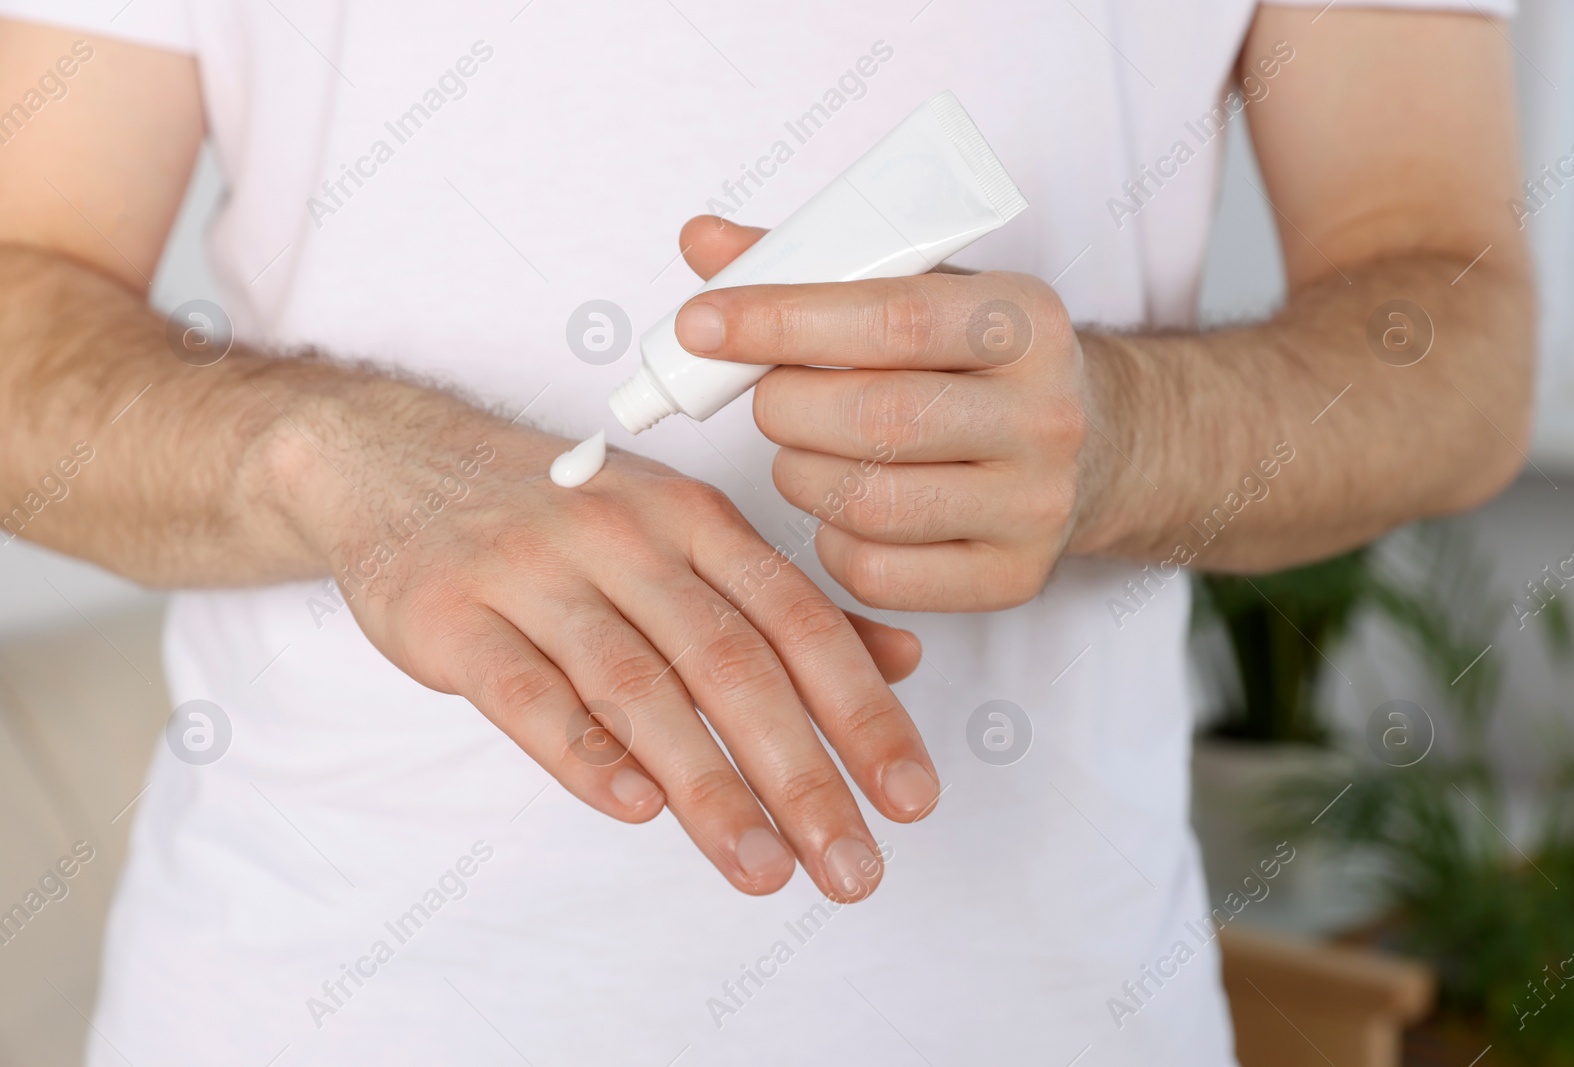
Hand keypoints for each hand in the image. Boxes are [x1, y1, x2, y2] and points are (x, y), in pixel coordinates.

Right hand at [278, 385, 939, 901]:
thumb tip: (899, 661)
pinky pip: (525, 692)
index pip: (798, 622)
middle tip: (852, 866)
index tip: (910, 796)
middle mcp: (626, 538)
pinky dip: (584, 751)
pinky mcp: (452, 615)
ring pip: (637, 687)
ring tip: (763, 869)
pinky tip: (637, 808)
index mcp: (693, 521)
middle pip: (731, 662)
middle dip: (802, 772)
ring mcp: (534, 573)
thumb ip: (781, 603)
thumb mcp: (677, 533)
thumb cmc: (556, 515)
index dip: (862, 711)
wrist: (394, 458)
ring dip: (707, 784)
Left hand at [674, 216, 1091, 611]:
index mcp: (1025, 320)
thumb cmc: (979, 359)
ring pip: (867, 504)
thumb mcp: (925, 290)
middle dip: (785, 407)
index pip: (890, 321)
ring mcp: (1036, 505)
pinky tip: (842, 505)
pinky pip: (878, 572)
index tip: (702, 324)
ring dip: (799, 475)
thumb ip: (818, 265)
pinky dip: (830, 541)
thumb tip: (702, 242)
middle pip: (873, 420)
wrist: (1099, 444)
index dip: (781, 321)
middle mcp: (1045, 415)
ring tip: (803, 449)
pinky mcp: (1014, 576)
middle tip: (769, 398)